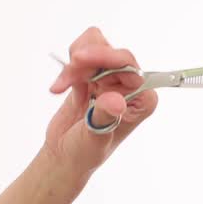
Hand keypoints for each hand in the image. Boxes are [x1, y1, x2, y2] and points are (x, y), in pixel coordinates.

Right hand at [41, 26, 157, 174]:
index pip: (129, 66)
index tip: (78, 59)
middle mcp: (131, 87)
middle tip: (68, 71)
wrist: (65, 156)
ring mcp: (111, 80)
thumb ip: (105, 116)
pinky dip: (67, 68)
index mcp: (142, 99)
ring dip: (75, 63)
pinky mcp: (93, 77)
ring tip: (63, 84)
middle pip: (112, 53)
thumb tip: (116, 101)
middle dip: (87, 59)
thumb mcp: (96, 137)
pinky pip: (82, 55)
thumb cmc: (85, 153)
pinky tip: (59, 87)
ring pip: (96, 47)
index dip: (106, 58)